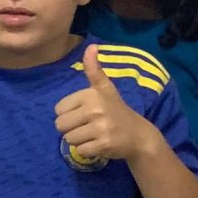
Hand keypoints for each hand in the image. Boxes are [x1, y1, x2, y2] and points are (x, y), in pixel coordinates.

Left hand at [54, 43, 153, 167]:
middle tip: (89, 127)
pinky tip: (99, 144)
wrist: (138, 135)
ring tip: (95, 135)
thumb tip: (91, 46)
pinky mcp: (103, 144)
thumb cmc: (116, 110)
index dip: (69, 114)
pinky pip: (80, 151)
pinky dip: (88, 151)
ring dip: (80, 141)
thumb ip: (94, 70)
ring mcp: (100, 127)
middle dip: (71, 129)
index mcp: (91, 94)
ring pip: (69, 139)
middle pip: (60, 126)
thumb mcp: (105, 88)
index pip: (59, 109)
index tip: (86, 113)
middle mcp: (95, 108)